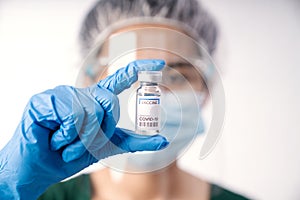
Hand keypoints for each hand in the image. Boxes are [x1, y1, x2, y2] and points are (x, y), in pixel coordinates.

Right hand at [0, 59, 167, 198]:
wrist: (45, 168)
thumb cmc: (73, 154)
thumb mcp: (109, 147)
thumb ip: (135, 142)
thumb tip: (164, 140)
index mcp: (97, 101)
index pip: (121, 79)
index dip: (139, 69)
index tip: (160, 63)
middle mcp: (82, 93)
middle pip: (109, 103)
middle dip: (101, 131)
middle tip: (83, 143)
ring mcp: (64, 94)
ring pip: (90, 111)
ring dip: (81, 139)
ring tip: (66, 143)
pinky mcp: (47, 100)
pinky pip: (71, 115)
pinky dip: (67, 136)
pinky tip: (55, 138)